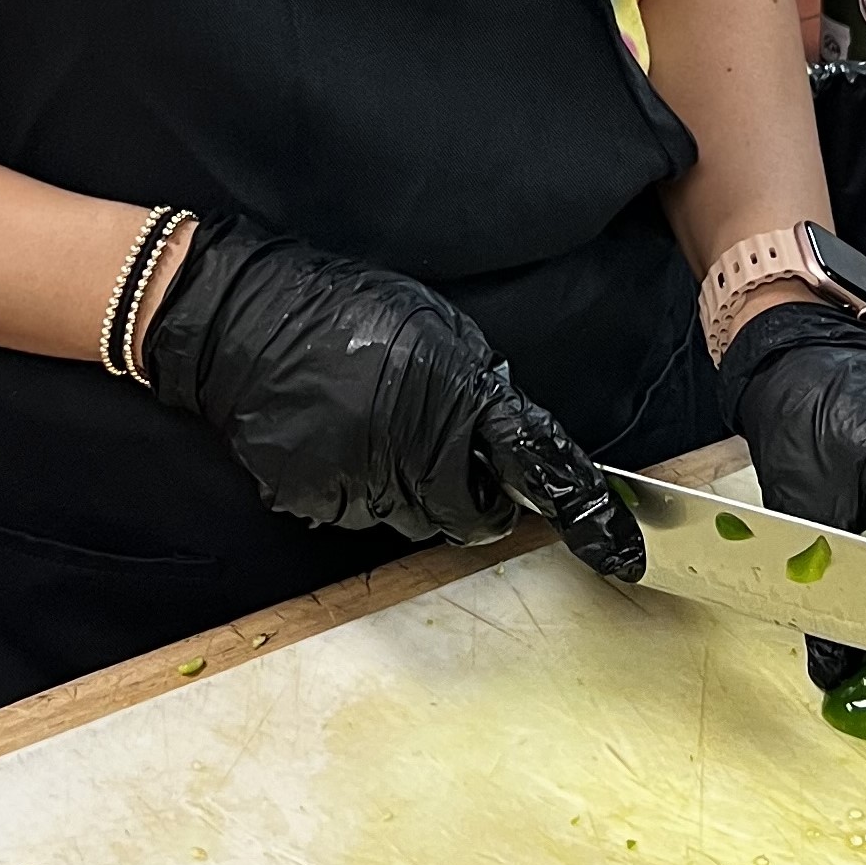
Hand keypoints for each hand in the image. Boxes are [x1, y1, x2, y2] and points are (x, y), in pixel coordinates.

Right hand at [139, 213, 644, 577]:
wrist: (241, 320)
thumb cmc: (344, 308)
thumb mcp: (436, 327)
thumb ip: (478, 386)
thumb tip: (501, 435)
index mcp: (457, 401)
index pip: (540, 469)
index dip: (587, 516)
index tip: (624, 556)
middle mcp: (415, 455)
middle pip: (471, 515)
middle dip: (473, 493)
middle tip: (443, 448)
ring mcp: (361, 487)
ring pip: (414, 518)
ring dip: (414, 488)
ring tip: (376, 427)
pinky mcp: (316, 503)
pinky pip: (360, 512)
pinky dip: (361, 486)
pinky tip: (337, 438)